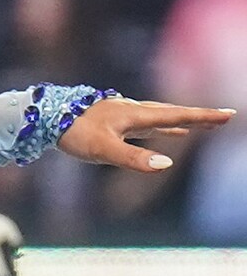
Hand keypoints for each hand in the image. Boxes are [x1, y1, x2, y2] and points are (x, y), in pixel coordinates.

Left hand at [58, 97, 232, 172]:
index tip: (228, 114)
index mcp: (137, 116)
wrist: (46, 118)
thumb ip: (134, 158)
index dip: (203, 117)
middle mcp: (134, 111)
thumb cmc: (75, 133)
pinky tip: (168, 131)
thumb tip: (167, 164)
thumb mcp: (103, 150)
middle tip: (224, 117)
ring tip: (201, 124)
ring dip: (182, 120)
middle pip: (174, 113)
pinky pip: (147, 123)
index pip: (178, 115)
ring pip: (161, 116)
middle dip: (199, 116)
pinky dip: (162, 126)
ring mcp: (125, 115)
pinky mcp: (115, 121)